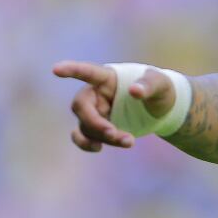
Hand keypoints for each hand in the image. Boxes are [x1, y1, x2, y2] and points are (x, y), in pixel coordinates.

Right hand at [52, 60, 175, 151]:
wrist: (162, 108)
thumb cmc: (161, 89)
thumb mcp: (161, 84)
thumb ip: (149, 85)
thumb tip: (135, 91)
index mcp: (108, 77)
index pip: (87, 72)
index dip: (71, 70)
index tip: (56, 69)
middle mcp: (96, 93)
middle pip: (82, 107)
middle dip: (95, 123)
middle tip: (113, 134)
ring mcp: (95, 111)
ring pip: (86, 126)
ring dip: (102, 137)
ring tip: (129, 141)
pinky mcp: (98, 127)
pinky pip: (84, 136)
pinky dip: (87, 144)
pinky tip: (98, 148)